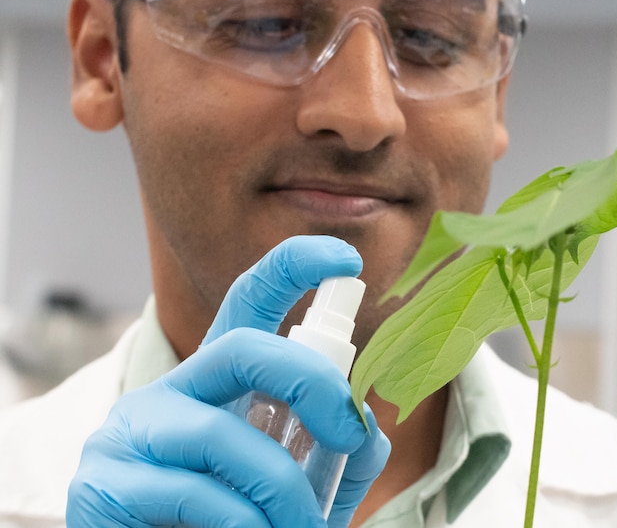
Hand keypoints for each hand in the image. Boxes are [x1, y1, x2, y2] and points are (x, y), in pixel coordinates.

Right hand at [67, 235, 390, 526]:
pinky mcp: (104, 485)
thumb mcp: (301, 482)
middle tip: (350, 433)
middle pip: (240, 347)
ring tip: (300, 526)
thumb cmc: (239, 522)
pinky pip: (194, 494)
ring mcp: (132, 432)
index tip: (346, 259)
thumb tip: (368, 427)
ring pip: (219, 434)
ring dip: (280, 488)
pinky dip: (243, 523)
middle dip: (309, 381)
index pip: (249, 303)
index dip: (293, 268)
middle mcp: (174, 391)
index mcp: (221, 382)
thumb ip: (337, 451)